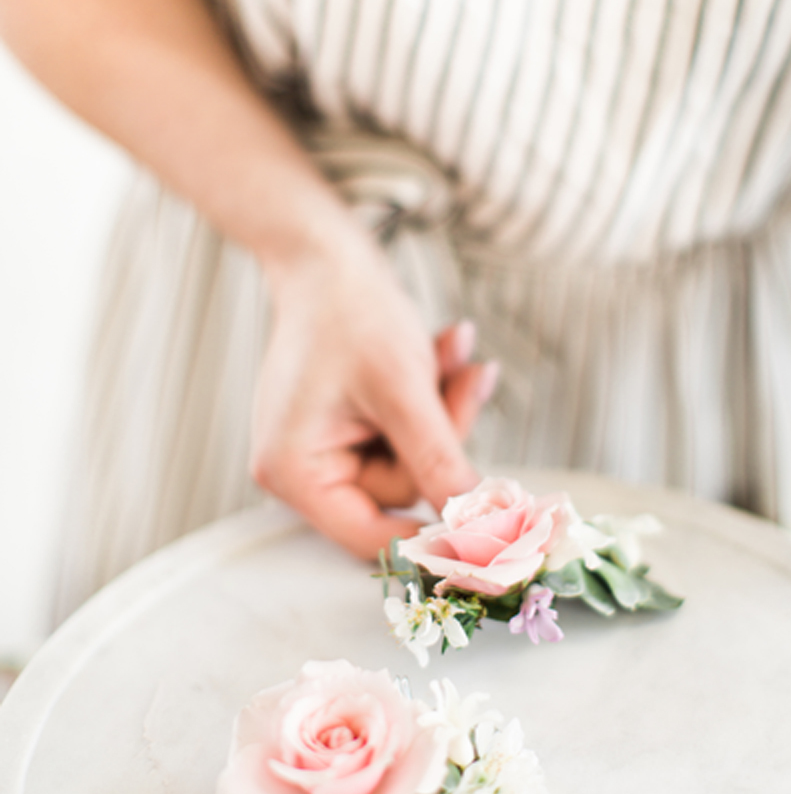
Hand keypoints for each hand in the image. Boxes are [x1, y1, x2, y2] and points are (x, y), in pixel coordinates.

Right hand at [251, 243, 498, 557]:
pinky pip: (407, 433)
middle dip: (444, 434)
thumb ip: (438, 462)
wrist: (328, 255)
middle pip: (401, 489)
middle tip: (471, 378)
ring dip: (444, 408)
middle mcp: (302, 469)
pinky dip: (431, 397)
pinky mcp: (349, 426)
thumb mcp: (402, 391)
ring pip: (414, 457)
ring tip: (454, 350)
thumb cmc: (351, 314)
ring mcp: (325, 447)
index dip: (434, 534)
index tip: (494, 524)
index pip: (371, 538)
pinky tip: (447, 350)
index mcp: (294, 472)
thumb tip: (478, 526)